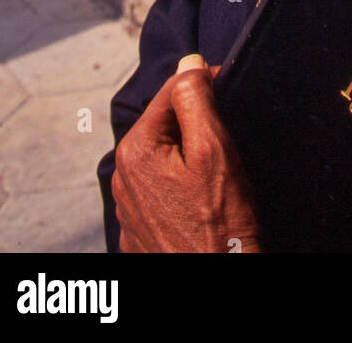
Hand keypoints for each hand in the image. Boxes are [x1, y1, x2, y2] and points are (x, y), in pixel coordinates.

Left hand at [112, 54, 261, 252]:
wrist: (216, 289)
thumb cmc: (220, 227)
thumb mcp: (214, 151)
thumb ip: (196, 99)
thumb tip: (188, 62)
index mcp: (136, 150)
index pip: (170, 91)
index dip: (204, 85)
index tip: (230, 94)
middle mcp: (122, 177)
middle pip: (166, 125)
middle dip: (196, 126)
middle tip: (228, 146)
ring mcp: (129, 208)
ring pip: (164, 158)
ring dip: (188, 157)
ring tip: (217, 179)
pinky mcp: (140, 232)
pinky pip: (161, 191)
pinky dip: (181, 188)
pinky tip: (203, 203)